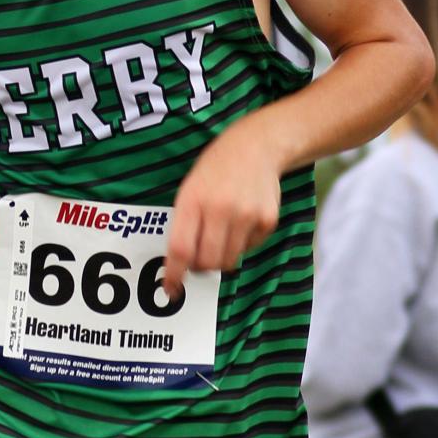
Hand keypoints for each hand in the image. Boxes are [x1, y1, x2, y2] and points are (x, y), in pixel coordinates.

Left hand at [162, 120, 283, 298]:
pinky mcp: (267, 220)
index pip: (181, 248)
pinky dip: (241, 244)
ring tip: (220, 234)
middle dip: (200, 268)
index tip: (170, 290)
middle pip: (207, 262)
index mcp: (193, 200)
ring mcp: (246, 215)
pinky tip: (240, 221)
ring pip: (228, 261)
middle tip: (199, 259)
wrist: (256, 146)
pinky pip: (248, 249)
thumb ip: (185, 224)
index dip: (174, 274)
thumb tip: (182, 264)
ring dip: (220, 257)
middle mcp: (220, 209)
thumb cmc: (216, 170)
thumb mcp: (190, 189)